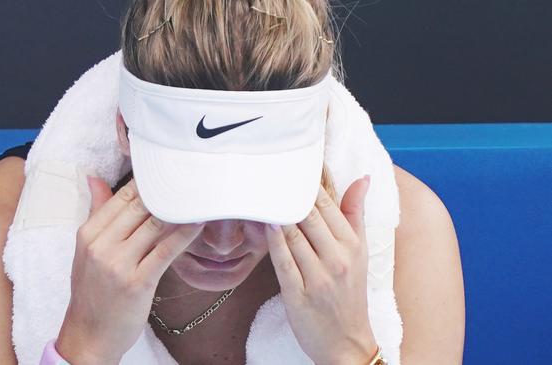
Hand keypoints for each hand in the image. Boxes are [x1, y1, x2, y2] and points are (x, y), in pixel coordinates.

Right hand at [55, 177, 204, 364]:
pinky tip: (198, 223)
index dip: (148, 183)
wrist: (89, 334)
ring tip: (198, 198)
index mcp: (88, 233)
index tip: (168, 175)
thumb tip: (95, 178)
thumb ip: (96, 212)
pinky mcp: (138, 282)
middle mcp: (102, 245)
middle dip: (166, 192)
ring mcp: (119, 264)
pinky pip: (165, 251)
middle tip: (188, 181)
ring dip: (179, 210)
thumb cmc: (91, 291)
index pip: (121, 196)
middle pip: (140, 206)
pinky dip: (184, 234)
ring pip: (154, 225)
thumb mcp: (86, 249)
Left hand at [264, 176, 377, 364]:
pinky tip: (265, 224)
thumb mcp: (360, 252)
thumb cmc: (350, 293)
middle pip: (309, 216)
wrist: (346, 341)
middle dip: (288, 194)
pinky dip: (273, 241)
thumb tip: (362, 178)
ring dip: (277, 214)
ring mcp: (318, 277)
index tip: (292, 165)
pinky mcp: (298, 294)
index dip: (308, 182)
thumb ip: (355, 214)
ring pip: (293, 235)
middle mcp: (337, 258)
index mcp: (353, 245)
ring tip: (262, 194)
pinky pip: (283, 261)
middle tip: (269, 175)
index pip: (327, 204)